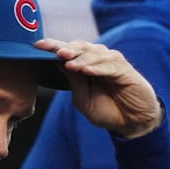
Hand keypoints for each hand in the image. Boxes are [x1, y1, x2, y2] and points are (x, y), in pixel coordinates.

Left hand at [37, 39, 161, 138]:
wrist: (131, 122)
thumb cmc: (107, 110)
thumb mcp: (83, 99)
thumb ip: (73, 81)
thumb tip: (58, 64)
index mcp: (84, 65)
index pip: (67, 51)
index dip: (53, 46)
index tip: (37, 46)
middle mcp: (97, 59)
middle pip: (79, 47)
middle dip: (65, 49)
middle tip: (54, 52)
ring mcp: (112, 63)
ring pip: (93, 54)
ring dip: (80, 58)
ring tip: (69, 63)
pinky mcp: (125, 70)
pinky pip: (109, 66)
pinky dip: (97, 67)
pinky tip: (87, 71)